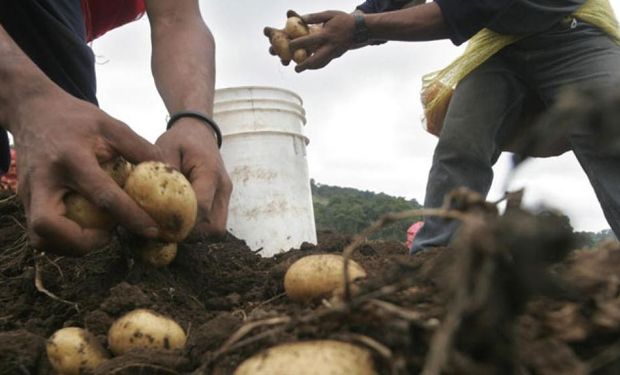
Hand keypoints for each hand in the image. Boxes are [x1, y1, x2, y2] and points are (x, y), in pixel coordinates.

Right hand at [10, 90, 163, 255]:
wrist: (33, 110)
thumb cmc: (77, 118)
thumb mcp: (111, 125)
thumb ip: (141, 148)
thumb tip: (170, 173)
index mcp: (72, 158)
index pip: (102, 195)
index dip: (130, 217)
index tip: (152, 230)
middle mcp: (45, 179)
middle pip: (48, 227)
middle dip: (82, 243)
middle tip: (108, 237)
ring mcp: (29, 192)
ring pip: (39, 237)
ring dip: (71, 246)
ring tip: (99, 234)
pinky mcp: (25, 200)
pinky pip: (41, 232)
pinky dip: (63, 239)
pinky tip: (84, 230)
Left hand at [156, 117, 231, 238]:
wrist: (200, 131)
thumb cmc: (181, 139)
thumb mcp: (166, 148)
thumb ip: (163, 173)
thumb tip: (151, 201)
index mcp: (210, 173)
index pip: (201, 208)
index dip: (181, 222)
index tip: (159, 226)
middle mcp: (223, 187)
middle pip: (215, 226)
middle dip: (191, 234)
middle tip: (166, 231)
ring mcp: (225, 195)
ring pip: (217, 229)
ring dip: (196, 234)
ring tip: (173, 227)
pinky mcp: (222, 200)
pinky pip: (215, 223)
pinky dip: (199, 228)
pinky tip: (181, 221)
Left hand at [288, 11, 355, 72]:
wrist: (359, 29)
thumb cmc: (343, 19)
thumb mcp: (329, 14)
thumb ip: (314, 17)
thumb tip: (301, 18)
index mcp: (327, 35)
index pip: (309, 41)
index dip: (298, 44)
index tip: (289, 45)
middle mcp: (330, 46)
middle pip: (316, 60)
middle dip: (305, 65)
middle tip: (296, 69)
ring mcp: (334, 52)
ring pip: (321, 64)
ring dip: (310, 68)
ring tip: (301, 68)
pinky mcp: (337, 55)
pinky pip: (325, 62)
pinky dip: (317, 65)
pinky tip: (311, 65)